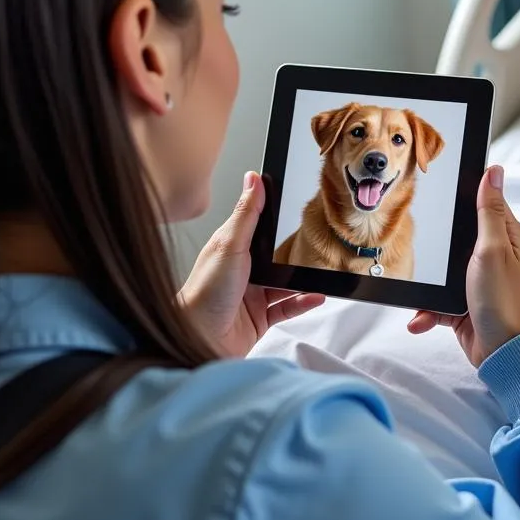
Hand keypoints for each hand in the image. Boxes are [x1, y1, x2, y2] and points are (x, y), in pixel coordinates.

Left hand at [178, 172, 324, 357]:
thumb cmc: (204, 293)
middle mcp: (242, 271)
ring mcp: (251, 296)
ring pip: (285, 283)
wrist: (196, 340)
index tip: (292, 199)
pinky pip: (288, 307)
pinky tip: (316, 294)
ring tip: (322, 270)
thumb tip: (254, 179)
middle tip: (318, 240)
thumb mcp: (230, 245)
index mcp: (231, 249)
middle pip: (275, 256)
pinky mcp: (259, 319)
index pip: (256, 225)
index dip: (272, 213)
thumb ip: (246, 213)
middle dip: (294, 252)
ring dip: (303, 279)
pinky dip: (304, 301)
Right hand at [407, 166, 519, 366]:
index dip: (464, 194)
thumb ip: (489, 211)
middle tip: (419, 243)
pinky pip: (437, 300)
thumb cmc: (504, 301)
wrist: (503, 355)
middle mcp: (493, 254)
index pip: (484, 202)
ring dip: (427, 284)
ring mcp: (477, 280)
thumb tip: (494, 171)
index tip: (440, 189)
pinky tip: (420, 318)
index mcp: (506, 235)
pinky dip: (427, 310)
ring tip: (417, 293)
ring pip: (442, 270)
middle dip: (437, 243)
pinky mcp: (464, 304)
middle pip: (457, 235)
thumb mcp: (492, 249)